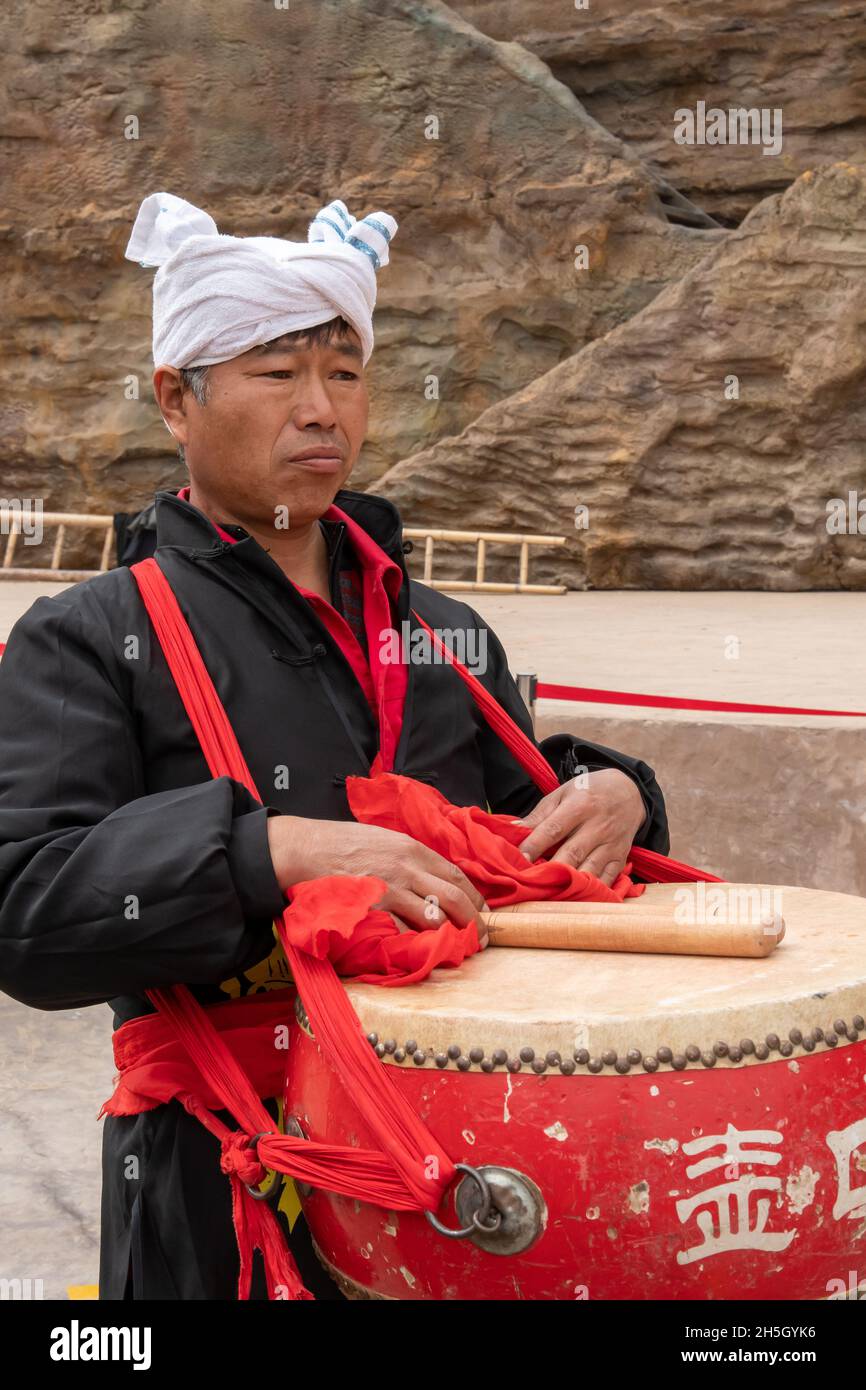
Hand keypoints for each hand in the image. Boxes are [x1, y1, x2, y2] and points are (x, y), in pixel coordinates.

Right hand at [267, 815, 488, 944]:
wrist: (306, 848)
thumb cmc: (343, 842)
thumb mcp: (385, 839)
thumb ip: (410, 857)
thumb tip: (434, 877)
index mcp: (412, 849)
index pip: (456, 874)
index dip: (475, 897)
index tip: (484, 912)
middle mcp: (407, 868)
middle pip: (453, 898)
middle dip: (473, 921)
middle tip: (482, 939)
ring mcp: (390, 889)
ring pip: (433, 918)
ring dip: (448, 936)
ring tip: (456, 949)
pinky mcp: (372, 908)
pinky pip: (402, 931)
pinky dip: (413, 943)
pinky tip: (421, 951)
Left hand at [513, 769, 645, 885]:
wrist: (628, 791)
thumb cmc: (588, 792)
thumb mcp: (562, 793)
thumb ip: (539, 815)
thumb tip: (514, 830)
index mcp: (580, 806)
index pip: (553, 829)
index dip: (534, 846)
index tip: (519, 860)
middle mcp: (598, 826)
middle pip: (572, 853)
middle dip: (550, 870)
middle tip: (530, 882)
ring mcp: (612, 844)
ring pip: (589, 870)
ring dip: (569, 885)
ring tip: (549, 894)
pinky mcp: (621, 858)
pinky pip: (606, 880)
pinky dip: (591, 891)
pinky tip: (575, 898)